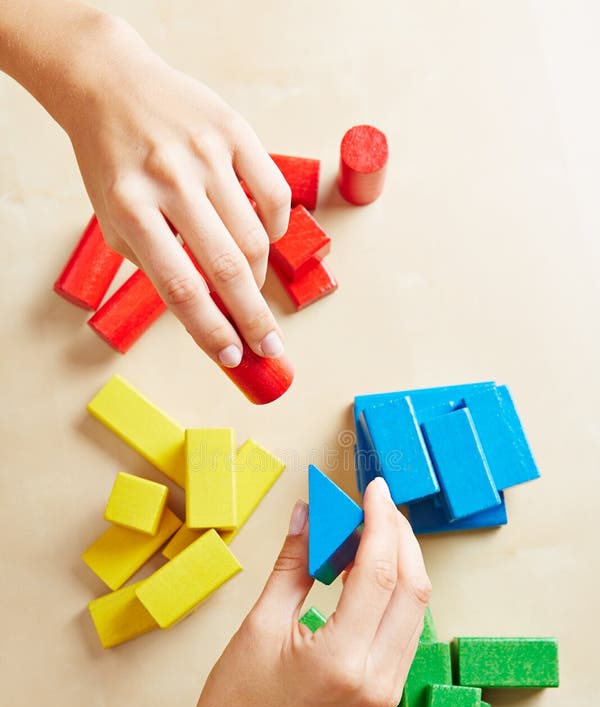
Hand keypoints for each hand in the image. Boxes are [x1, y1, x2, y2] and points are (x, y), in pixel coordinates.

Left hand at [12, 6, 290, 366]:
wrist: (112, 85)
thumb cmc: (112, 163)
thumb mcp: (113, 219)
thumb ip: (153, 262)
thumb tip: (206, 306)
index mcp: (131, 208)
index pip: (180, 287)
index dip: (210, 330)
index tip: (232, 357)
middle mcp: (170, 180)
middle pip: (226, 268)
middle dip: (253, 318)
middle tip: (270, 347)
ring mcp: (205, 154)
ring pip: (254, 236)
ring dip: (260, 277)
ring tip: (254, 288)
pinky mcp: (233, 131)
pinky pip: (273, 193)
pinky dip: (276, 227)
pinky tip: (266, 238)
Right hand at [186, 477, 431, 706]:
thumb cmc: (237, 700)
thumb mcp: (259, 622)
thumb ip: (293, 563)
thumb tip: (308, 513)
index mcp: (342, 660)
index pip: (380, 574)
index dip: (380, 523)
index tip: (375, 489)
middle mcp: (377, 677)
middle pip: (414, 589)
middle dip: (400, 537)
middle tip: (376, 504)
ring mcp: (387, 689)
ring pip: (417, 609)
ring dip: (401, 562)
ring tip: (370, 531)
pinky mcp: (385, 692)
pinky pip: (406, 629)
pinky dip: (394, 592)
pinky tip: (369, 570)